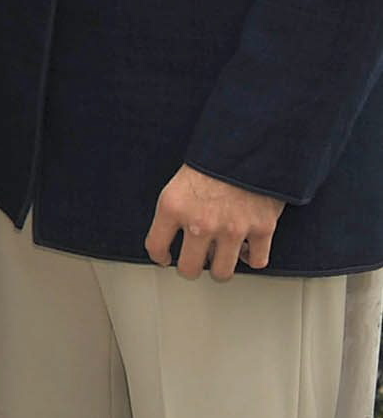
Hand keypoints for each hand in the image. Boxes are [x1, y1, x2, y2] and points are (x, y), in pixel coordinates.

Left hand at [147, 166, 283, 280]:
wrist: (250, 144)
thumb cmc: (214, 158)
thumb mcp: (179, 181)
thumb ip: (176, 210)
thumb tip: (176, 234)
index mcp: (173, 208)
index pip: (155, 246)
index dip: (160, 256)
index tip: (165, 257)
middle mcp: (200, 224)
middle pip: (190, 269)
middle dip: (191, 268)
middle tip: (195, 262)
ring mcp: (232, 230)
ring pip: (222, 272)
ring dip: (220, 267)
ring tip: (220, 258)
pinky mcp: (261, 230)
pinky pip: (256, 262)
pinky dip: (252, 258)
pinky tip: (246, 249)